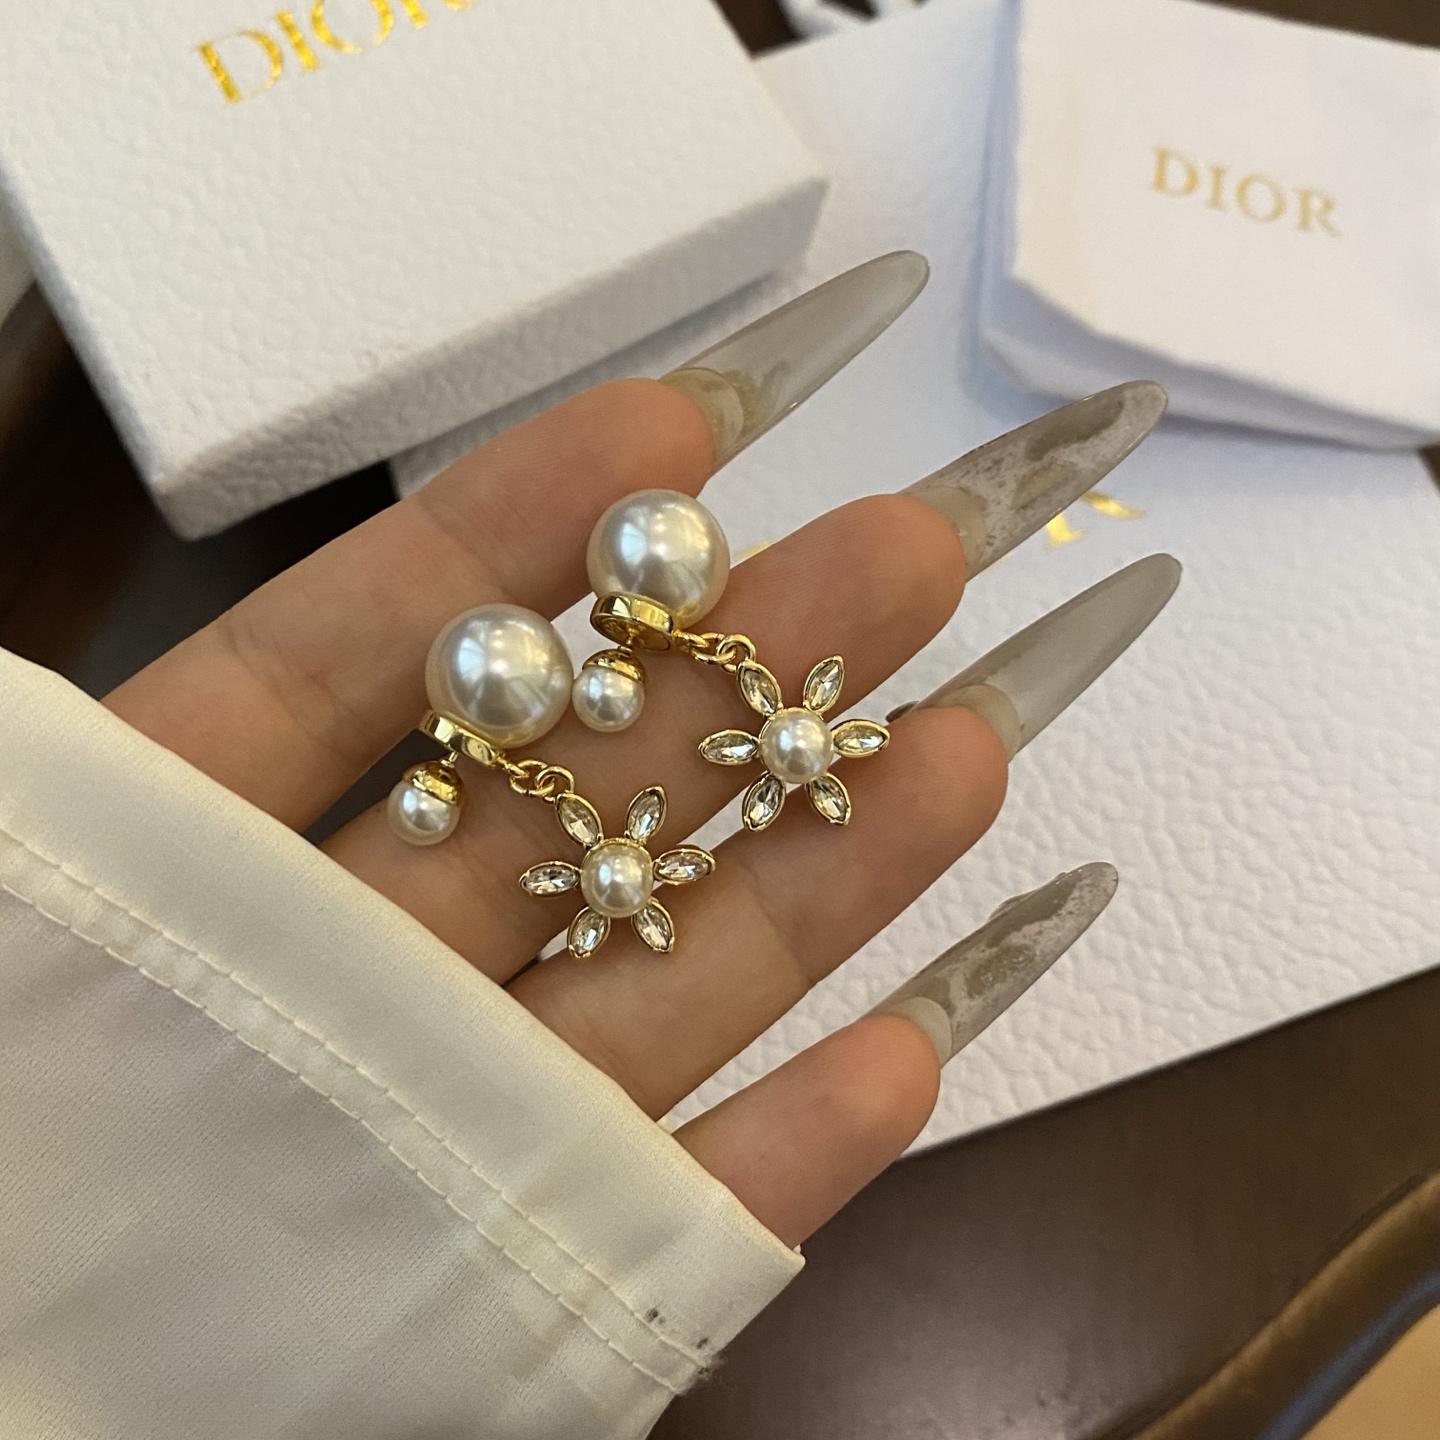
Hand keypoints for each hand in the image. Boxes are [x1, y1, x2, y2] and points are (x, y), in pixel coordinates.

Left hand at [104, 378, 1002, 1244]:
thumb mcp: (13, 875)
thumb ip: (183, 734)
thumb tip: (397, 593)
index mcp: (178, 873)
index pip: (362, 655)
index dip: (521, 526)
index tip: (678, 422)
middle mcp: (333, 987)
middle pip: (569, 795)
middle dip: (744, 661)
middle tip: (906, 544)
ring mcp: (435, 1143)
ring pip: (657, 980)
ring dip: (822, 870)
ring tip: (971, 740)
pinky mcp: (511, 1312)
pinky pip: (671, 1223)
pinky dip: (794, 1156)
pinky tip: (921, 1048)